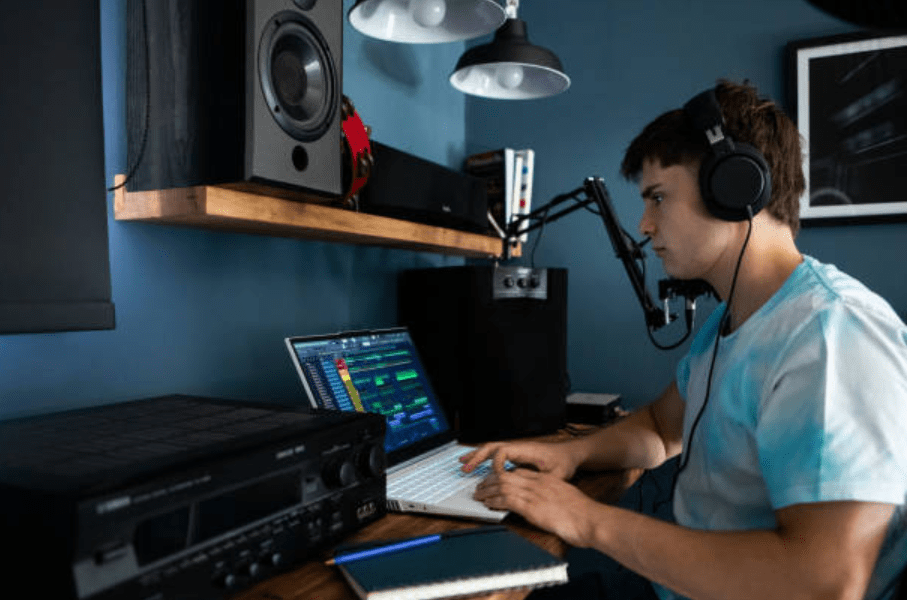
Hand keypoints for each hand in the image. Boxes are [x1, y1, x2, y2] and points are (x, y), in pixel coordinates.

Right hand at [459, 440, 578, 479]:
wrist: (570, 454)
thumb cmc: (564, 462)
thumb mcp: (557, 474)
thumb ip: (543, 481)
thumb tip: (529, 487)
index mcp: (526, 450)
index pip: (503, 451)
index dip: (497, 463)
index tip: (497, 476)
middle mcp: (518, 448)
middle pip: (492, 447)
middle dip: (477, 457)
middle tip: (465, 467)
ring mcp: (516, 450)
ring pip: (491, 449)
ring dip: (476, 455)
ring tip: (463, 463)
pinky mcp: (516, 455)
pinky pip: (495, 454)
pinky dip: (483, 457)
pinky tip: (476, 463)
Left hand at [473, 468, 598, 547]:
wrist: (590, 519)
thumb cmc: (583, 513)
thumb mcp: (567, 497)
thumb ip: (553, 496)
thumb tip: (547, 504)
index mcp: (547, 479)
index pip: (519, 472)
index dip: (504, 476)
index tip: (497, 480)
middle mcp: (538, 483)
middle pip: (507, 476)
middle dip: (491, 480)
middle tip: (481, 486)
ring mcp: (533, 494)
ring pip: (503, 486)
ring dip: (487, 490)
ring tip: (478, 494)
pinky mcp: (530, 507)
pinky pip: (506, 499)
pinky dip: (493, 500)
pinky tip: (487, 503)